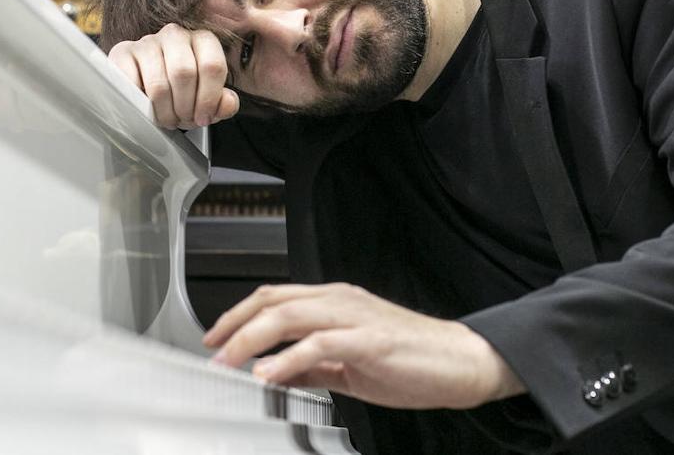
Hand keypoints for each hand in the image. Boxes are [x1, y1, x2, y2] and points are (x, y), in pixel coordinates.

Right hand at [107, 23, 239, 128]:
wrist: (148, 88)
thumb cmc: (182, 93)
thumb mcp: (207, 101)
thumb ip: (224, 103)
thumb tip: (227, 102)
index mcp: (202, 40)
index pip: (212, 65)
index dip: (209, 98)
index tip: (203, 117)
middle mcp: (175, 34)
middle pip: (184, 73)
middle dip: (184, 106)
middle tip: (182, 120)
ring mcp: (147, 42)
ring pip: (158, 83)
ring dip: (163, 111)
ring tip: (166, 119)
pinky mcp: (122, 53)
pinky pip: (131, 83)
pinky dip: (140, 104)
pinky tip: (145, 108)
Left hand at [203, 283, 525, 408]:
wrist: (462, 362)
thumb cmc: (413, 360)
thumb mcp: (349, 365)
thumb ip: (312, 366)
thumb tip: (276, 373)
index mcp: (335, 302)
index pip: (274, 297)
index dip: (238, 315)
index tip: (214, 338)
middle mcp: (340, 301)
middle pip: (273, 301)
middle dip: (234, 326)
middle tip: (211, 352)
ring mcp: (355, 317)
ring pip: (289, 316)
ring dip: (252, 340)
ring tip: (230, 364)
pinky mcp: (370, 340)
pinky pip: (319, 345)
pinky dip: (288, 359)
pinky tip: (269, 376)